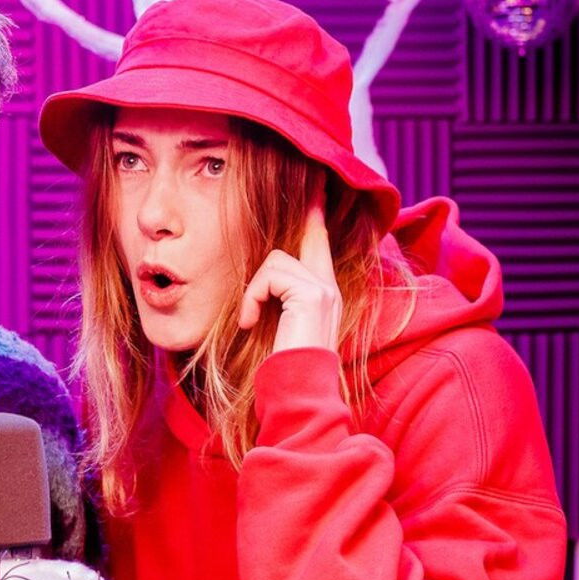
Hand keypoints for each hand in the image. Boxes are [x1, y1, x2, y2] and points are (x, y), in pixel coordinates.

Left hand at [237, 188, 341, 353]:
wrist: (295, 392)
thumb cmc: (280, 365)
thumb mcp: (278, 325)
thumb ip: (277, 298)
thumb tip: (262, 279)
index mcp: (323, 293)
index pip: (320, 244)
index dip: (316, 216)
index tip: (317, 187)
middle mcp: (330, 287)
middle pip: (306, 238)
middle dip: (300, 223)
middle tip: (301, 205)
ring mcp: (324, 288)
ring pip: (276, 260)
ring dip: (253, 289)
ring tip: (248, 319)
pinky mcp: (313, 294)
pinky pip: (269, 276)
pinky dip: (251, 297)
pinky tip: (248, 322)